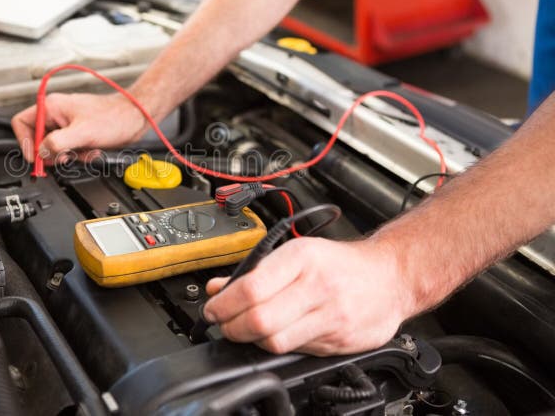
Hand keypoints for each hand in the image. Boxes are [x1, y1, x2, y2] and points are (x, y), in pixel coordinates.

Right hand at [12, 92, 150, 162]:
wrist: (134, 118)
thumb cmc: (114, 118)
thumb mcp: (82, 133)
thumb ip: (57, 143)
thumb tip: (41, 152)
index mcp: (51, 106)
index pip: (21, 123)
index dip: (25, 143)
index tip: (36, 157)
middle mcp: (55, 114)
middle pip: (37, 140)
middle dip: (53, 153)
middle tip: (66, 156)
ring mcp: (65, 124)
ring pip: (53, 148)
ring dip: (69, 155)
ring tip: (85, 151)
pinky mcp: (76, 134)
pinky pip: (67, 150)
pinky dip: (78, 155)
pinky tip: (90, 151)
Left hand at [202, 237, 412, 355]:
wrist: (391, 277)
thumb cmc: (340, 263)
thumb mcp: (297, 253)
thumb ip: (255, 271)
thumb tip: (217, 288)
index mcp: (302, 258)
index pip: (251, 288)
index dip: (223, 305)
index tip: (213, 309)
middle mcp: (317, 286)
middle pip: (259, 320)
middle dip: (231, 327)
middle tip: (223, 324)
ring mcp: (330, 316)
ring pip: (275, 341)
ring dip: (250, 340)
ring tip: (246, 331)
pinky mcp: (339, 341)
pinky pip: (296, 351)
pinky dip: (277, 346)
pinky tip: (275, 335)